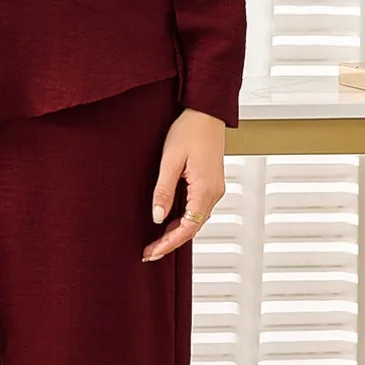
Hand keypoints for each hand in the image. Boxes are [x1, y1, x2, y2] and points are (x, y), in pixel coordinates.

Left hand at [143, 107, 226, 261]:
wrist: (206, 112)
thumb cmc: (190, 130)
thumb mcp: (170, 160)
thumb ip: (164, 190)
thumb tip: (157, 217)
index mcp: (205, 190)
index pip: (188, 228)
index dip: (169, 243)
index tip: (152, 252)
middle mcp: (214, 193)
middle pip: (193, 228)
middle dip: (171, 242)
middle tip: (149, 252)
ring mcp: (214, 188)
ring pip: (196, 220)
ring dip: (177, 233)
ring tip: (157, 241)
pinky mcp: (210, 183)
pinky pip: (197, 209)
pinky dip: (184, 220)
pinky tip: (170, 222)